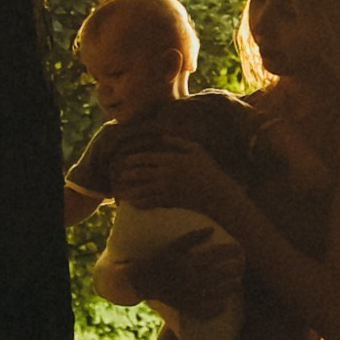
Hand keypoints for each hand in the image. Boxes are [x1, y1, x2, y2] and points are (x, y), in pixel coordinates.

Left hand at [114, 144, 247, 230]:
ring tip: (122, 192)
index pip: (148, 158)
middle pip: (142, 173)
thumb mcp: (196, 150)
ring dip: (132, 190)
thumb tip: (162, 136)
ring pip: (144, 189)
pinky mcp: (171, 201)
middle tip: (121, 174)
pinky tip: (134, 204)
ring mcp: (168, 189)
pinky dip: (141, 203)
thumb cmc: (208, 169)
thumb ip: (178, 142)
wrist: (217, 193)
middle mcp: (167, 174)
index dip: (135, 159)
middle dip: (130, 174)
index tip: (126, 160)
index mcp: (172, 160)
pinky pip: (151, 202)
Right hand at [123, 224, 243, 316]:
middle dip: (233, 269)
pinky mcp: (184, 307)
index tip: (239, 248)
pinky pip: (203, 311)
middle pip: (217, 274)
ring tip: (238, 283)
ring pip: (214, 293)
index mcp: (186, 262)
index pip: (213, 255)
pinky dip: (215, 309)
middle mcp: (188, 279)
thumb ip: (192, 237)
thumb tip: (212, 229)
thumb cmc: (158, 260)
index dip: (228, 251)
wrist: (140, 281)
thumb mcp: (173, 245)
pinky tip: (224, 305)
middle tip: (242, 266)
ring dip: (228, 288)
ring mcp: (187, 295)